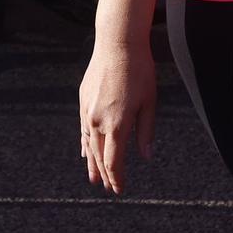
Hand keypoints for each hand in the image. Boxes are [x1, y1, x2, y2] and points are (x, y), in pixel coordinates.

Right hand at [80, 39, 156, 194]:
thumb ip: (145, 131)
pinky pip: (83, 129)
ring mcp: (87, 111)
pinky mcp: (82, 101)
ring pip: (88, 145)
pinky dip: (85, 144)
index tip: (120, 189)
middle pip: (99, 157)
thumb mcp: (149, 102)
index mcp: (117, 124)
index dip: (117, 178)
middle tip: (109, 188)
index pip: (114, 161)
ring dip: (92, 163)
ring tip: (94, 178)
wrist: (117, 43)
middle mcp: (98, 121)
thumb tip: (146, 156)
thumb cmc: (139, 71)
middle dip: (105, 174)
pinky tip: (85, 153)